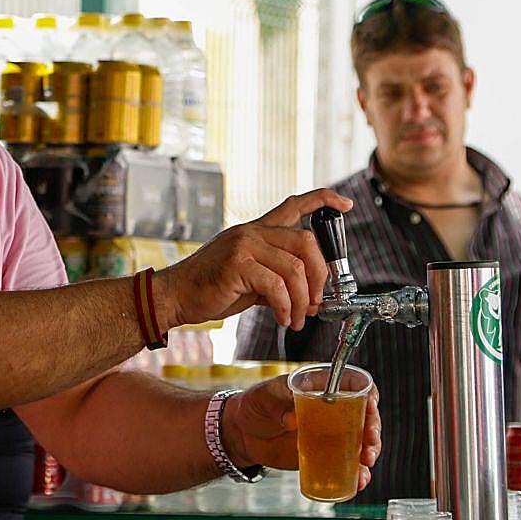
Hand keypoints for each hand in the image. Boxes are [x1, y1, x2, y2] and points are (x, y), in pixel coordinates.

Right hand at [154, 189, 352, 331]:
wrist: (175, 297)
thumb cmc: (210, 289)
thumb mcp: (249, 280)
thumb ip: (277, 280)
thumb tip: (309, 299)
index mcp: (256, 230)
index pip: (295, 204)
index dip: (323, 200)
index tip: (346, 204)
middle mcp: (252, 231)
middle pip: (306, 241)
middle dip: (320, 275)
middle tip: (316, 302)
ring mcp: (244, 245)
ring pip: (295, 267)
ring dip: (302, 299)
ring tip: (297, 319)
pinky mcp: (237, 264)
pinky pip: (277, 285)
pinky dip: (286, 307)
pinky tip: (283, 319)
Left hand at [223, 375, 381, 490]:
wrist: (243, 434)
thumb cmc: (255, 406)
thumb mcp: (264, 397)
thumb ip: (278, 404)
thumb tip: (292, 419)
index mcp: (322, 387)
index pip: (355, 385)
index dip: (368, 394)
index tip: (370, 406)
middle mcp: (333, 409)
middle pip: (365, 415)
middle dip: (373, 429)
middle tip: (369, 442)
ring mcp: (332, 433)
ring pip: (361, 441)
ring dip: (370, 452)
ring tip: (366, 464)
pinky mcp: (325, 454)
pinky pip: (347, 463)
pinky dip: (356, 472)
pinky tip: (359, 480)